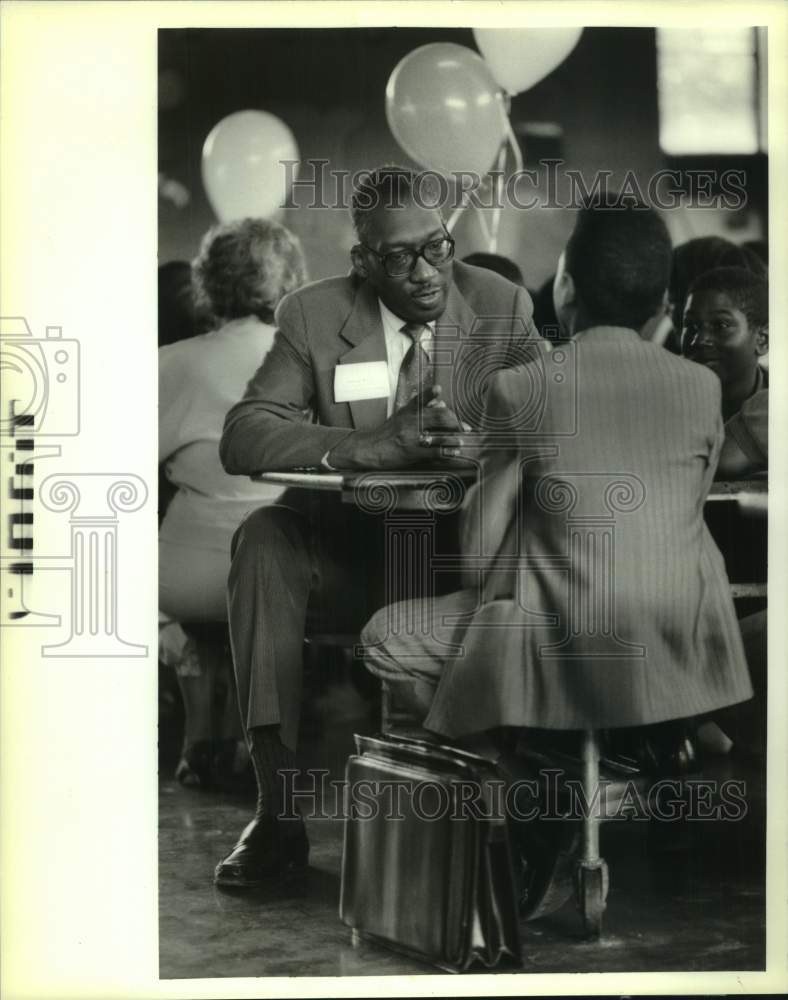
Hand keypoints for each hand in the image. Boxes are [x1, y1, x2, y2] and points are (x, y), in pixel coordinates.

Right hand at [327, 384, 470, 468]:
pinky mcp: (410, 452)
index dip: (451, 413)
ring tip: (460, 442)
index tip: (460, 420)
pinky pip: (432, 453)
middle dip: (456, 424)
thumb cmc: (388, 431)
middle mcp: (412, 422)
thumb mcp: (403, 413)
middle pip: (440, 418)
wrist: (370, 448)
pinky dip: (445, 453)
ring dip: (453, 439)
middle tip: (465, 430)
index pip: (435, 407)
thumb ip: (421, 404)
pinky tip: (452, 453)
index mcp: (411, 411)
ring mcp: (411, 437)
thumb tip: (440, 398)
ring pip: (438, 436)